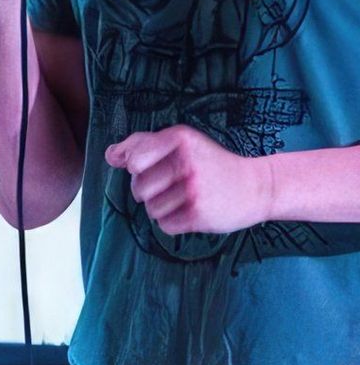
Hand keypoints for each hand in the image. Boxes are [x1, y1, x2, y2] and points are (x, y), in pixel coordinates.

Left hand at [104, 124, 273, 234]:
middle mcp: (187, 162)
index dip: (136, 167)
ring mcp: (194, 190)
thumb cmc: (209, 162)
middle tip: (168, 185)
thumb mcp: (181, 142)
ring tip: (181, 198)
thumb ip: (142, 144)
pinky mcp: (200, 215)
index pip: (135, 159)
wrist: (255, 186)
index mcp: (180, 138)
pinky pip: (165, 226)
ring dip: (160, 207)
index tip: (149, 167)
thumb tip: (110, 156)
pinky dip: (172, 222)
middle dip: (147, 191)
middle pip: (138, 188)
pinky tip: (189, 211)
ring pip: (150, 209)